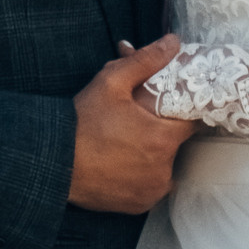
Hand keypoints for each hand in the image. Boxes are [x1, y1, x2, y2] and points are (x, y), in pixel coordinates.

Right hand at [68, 33, 195, 212]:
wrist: (56, 163)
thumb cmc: (84, 120)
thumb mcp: (111, 82)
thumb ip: (146, 60)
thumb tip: (174, 42)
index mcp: (162, 140)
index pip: (192, 122)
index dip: (184, 109)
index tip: (172, 103)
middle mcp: (163, 171)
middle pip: (176, 143)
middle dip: (164, 128)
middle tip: (141, 118)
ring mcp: (151, 192)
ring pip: (165, 165)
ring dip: (154, 152)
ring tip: (130, 139)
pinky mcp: (138, 206)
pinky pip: (152, 184)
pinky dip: (144, 173)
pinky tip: (125, 159)